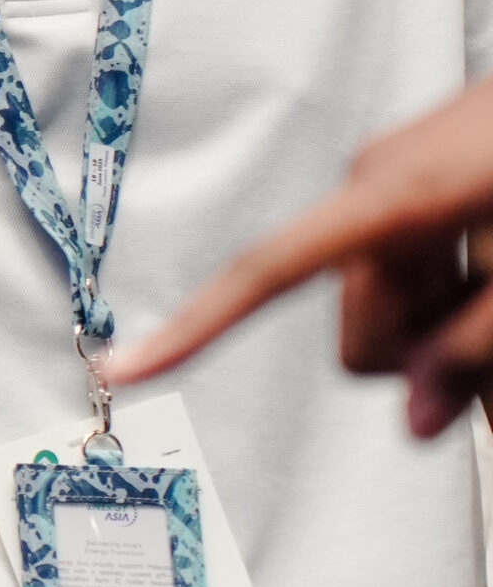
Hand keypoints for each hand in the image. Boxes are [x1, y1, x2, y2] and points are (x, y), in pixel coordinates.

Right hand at [107, 78, 492, 435]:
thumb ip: (472, 351)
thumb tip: (411, 418)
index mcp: (392, 195)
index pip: (268, 273)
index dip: (196, 327)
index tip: (128, 369)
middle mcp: (380, 177)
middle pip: (354, 316)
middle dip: (418, 354)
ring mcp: (408, 169)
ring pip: (391, 292)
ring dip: (451, 323)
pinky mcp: (435, 168)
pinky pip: (418, 253)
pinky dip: (461, 289)